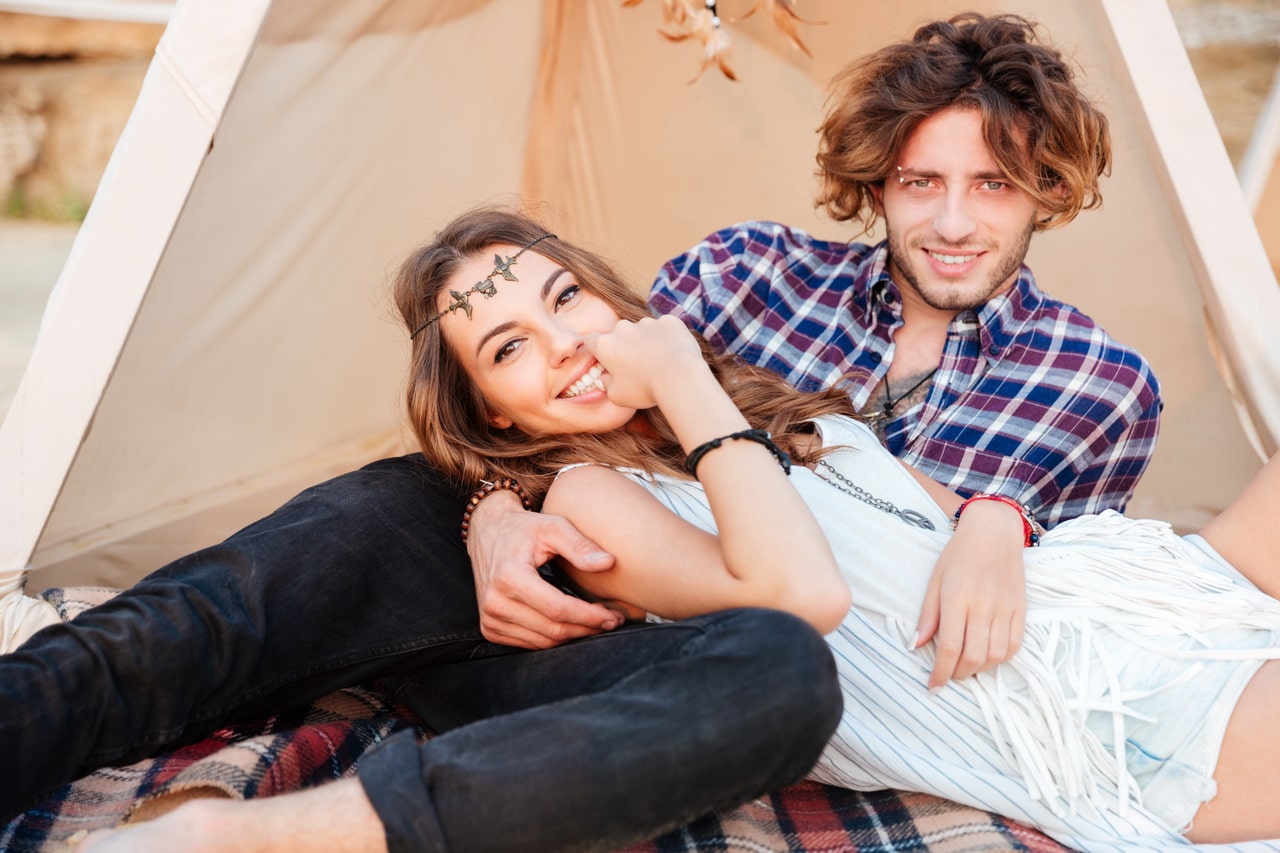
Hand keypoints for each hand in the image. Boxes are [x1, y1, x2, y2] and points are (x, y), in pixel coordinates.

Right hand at [468, 490, 621, 648]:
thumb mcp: (553, 526)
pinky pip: (530, 643)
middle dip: (587, 628)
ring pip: (544, 642)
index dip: (589, 616)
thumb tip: (608, 563)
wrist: (488, 532)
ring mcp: (490, 618)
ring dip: (573, 635)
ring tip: (595, 622)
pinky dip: (554, 637)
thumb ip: (580, 545)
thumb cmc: (523, 528)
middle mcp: (495, 602)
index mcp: (509, 577)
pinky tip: (570, 624)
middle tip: (612, 620)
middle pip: (553, 629)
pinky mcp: (490, 628)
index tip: (614, 616)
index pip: (558, 609)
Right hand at [585, 315, 704, 410]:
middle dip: (625, 346)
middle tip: (637, 365)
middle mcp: (623, 328)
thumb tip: (605, 379)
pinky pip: (665, 328)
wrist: (679, 378)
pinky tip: (674, 354)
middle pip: (619, 334)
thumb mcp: (618, 396)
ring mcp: (647, 322)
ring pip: (643, 330)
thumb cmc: (645, 389)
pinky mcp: (669, 321)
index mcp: (605, 345)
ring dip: (647, 341)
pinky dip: (667, 338)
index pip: (592, 341)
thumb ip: (607, 385)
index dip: (598, 351)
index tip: (607, 361)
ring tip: (659, 361)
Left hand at [914, 500, 1026, 689]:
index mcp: (957, 597)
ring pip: (995, 656)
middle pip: (973, 657)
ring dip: (979, 669)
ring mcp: (1006, 608)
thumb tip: (916, 645)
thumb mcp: (935, 580)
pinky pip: (1015, 645)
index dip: (940, 672)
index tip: (933, 686)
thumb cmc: (959, 554)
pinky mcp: (1021, 608)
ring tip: (966, 666)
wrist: (994, 531)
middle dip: (958, 674)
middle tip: (948, 675)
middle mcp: (983, 605)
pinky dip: (1000, 658)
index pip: (948, 647)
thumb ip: (928, 615)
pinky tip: (987, 656)